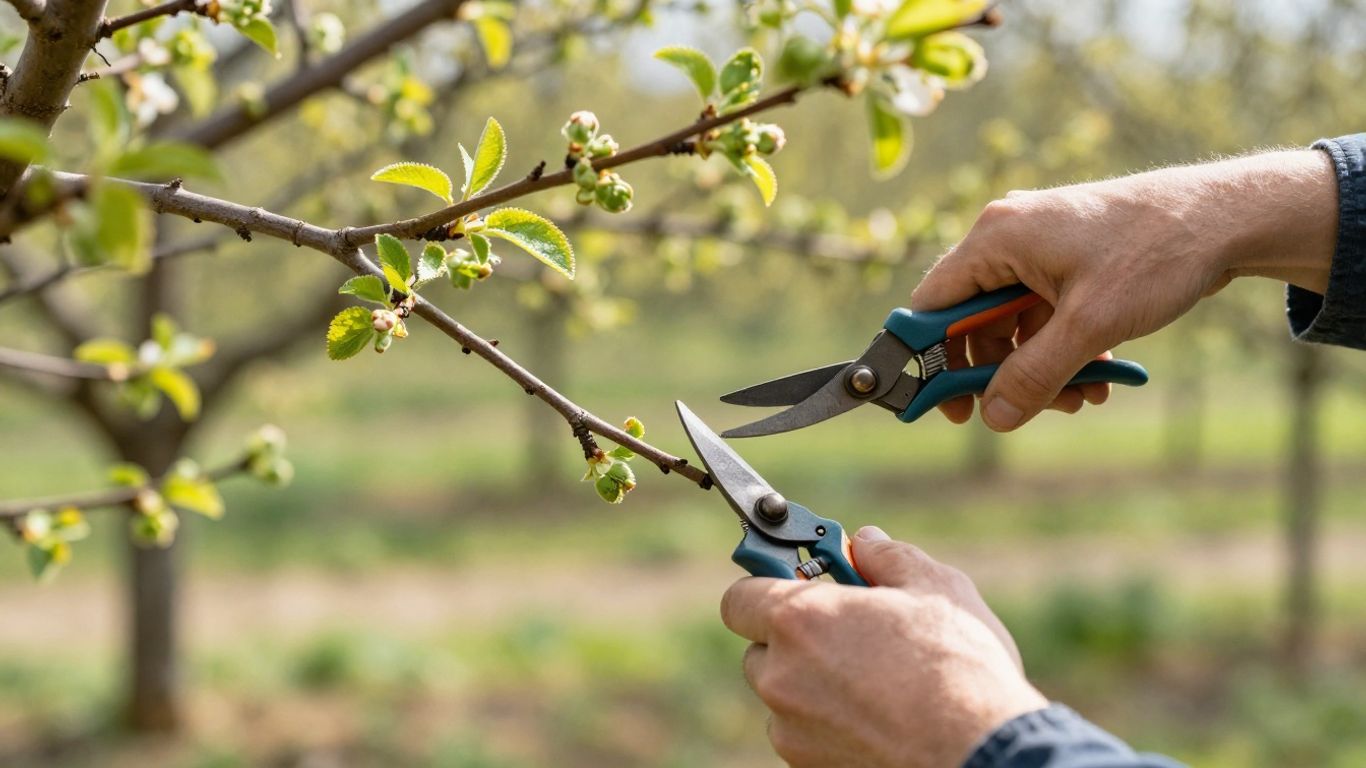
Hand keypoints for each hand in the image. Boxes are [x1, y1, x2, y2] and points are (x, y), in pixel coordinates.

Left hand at [721, 527, 1047, 767]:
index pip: (740, 597)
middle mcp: (782, 676)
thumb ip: (887, 557)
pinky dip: (826, 724)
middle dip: (795, 638)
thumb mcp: (935, 587)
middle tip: (847, 633)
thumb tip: (865, 543)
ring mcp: (791, 728)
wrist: (980, 752)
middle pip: (761, 649)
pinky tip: (876, 716)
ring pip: (783, 696)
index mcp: (800, 619)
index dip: (765, 587)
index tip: (795, 585)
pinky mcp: (808, 765)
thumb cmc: (960, 668)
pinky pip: (803, 734)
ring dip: (810, 683)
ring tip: (872, 681)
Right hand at [911, 150, 1337, 430]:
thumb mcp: (1089, 324)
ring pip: (1014, 324)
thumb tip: (995, 418)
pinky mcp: (1069, 260)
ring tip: (1079, 398)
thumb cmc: (1157, 251)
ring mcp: (1041, 248)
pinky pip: (1044, 315)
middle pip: (973, 321)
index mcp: (997, 237)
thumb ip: (1035, 374)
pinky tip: (1095, 378)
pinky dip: (1062, 349)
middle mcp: (1009, 237)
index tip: (942, 403)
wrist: (1227, 218)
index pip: (933, 304)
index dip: (929, 358)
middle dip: (999, 372)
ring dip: (1038, 367)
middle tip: (1015, 411)